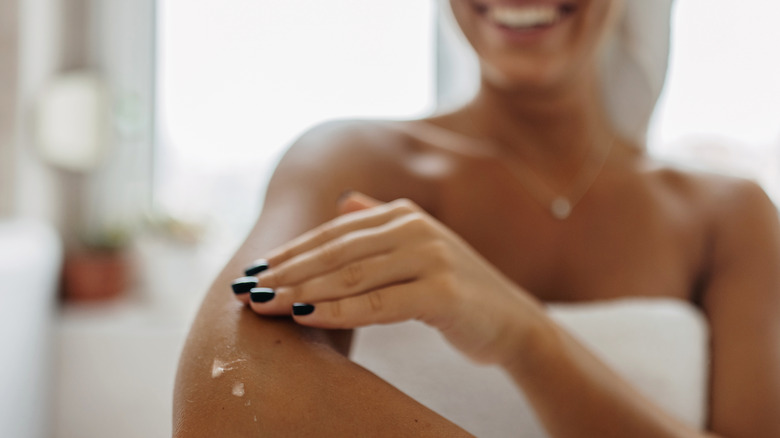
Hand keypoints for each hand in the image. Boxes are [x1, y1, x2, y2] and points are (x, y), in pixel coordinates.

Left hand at [234, 192, 543, 364]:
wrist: (514, 322)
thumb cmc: (457, 291)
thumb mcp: (420, 249)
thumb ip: (381, 222)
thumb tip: (344, 200)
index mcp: (404, 214)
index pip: (335, 232)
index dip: (292, 252)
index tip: (255, 271)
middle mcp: (415, 227)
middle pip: (336, 251)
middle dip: (286, 272)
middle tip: (245, 291)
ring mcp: (431, 256)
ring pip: (351, 276)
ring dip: (301, 291)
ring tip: (264, 305)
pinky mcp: (441, 291)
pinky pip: (378, 304)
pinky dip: (338, 310)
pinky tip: (304, 316)